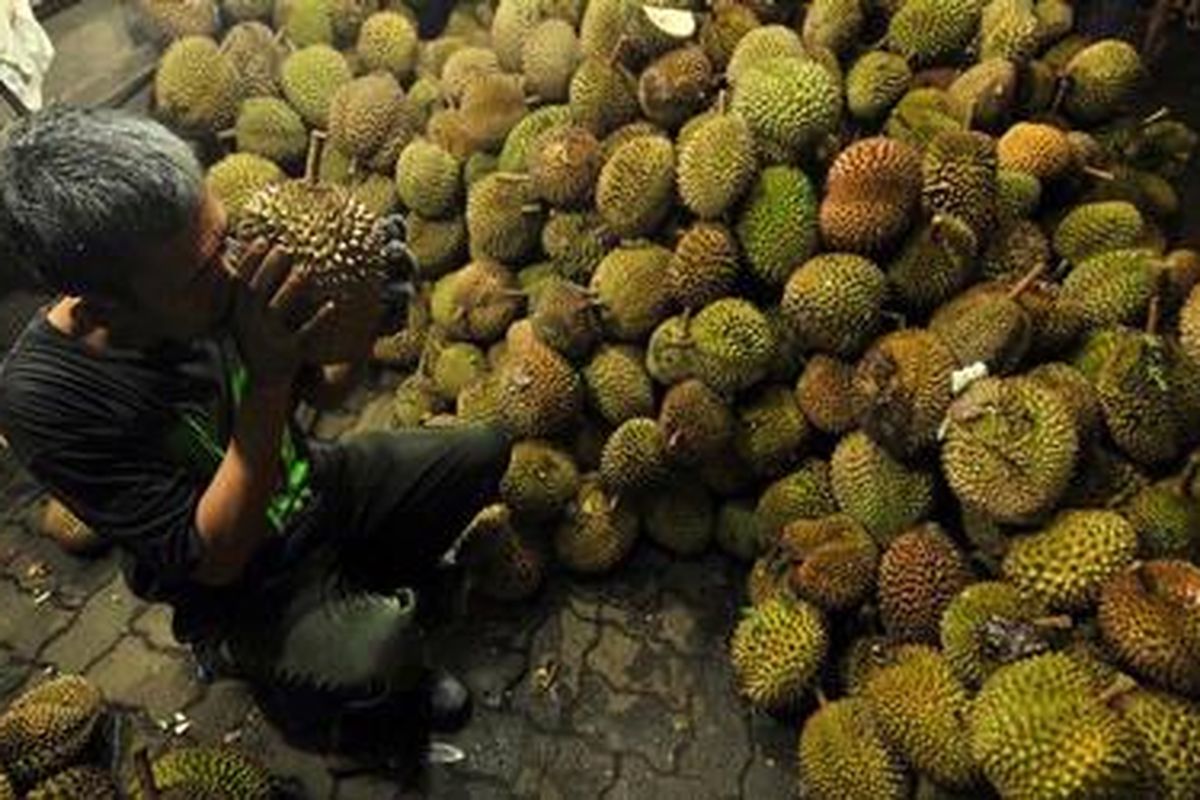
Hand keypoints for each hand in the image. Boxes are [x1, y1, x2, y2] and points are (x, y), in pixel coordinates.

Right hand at [231, 239, 335, 389]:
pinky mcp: (290, 354)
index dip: (249, 261)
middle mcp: (250, 326)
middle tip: (285, 249)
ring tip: (304, 272)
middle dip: (269, 268)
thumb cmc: (258, 342)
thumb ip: (248, 296)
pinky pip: (306, 334)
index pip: (240, 283)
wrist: (265, 383)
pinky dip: (319, 319)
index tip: (262, 240)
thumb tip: (249, 262)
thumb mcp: (245, 320)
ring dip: (291, 290)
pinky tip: (332, 305)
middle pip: (257, 292)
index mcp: (239, 316)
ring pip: (278, 311)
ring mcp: (269, 340)